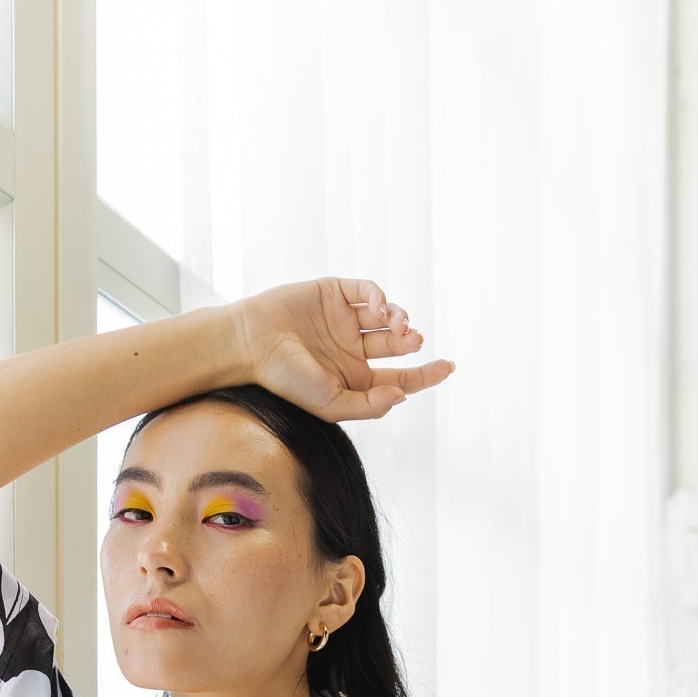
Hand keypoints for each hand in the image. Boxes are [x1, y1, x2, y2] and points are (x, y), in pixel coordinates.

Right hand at [231, 277, 454, 421]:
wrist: (250, 344)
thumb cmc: (286, 379)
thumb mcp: (331, 404)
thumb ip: (369, 406)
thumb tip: (403, 396)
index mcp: (355, 379)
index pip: (400, 378)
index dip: (426, 374)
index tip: (448, 367)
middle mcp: (353, 350)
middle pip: (398, 345)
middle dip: (411, 341)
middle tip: (414, 340)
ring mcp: (344, 320)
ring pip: (386, 316)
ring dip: (399, 319)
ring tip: (399, 326)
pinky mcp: (334, 292)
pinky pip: (367, 290)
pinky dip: (378, 297)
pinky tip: (376, 310)